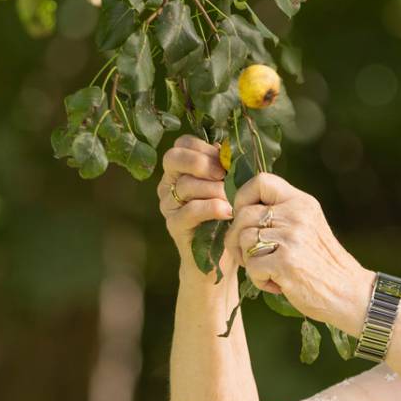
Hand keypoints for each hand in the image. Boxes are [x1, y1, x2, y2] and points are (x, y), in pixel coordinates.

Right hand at [156, 135, 231, 272]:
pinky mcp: (174, 225)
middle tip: (223, 175)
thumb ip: (226, 167)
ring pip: (185, 185)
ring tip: (232, 199)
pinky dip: (210, 208)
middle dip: (201, 163)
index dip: (203, 148)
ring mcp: (169, 205)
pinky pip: (189, 210)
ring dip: (213, 189)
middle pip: (173, 158)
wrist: (223, 256)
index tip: (224, 161)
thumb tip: (227, 149)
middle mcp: (169, 184)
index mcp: (181, 170)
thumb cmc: (228, 216)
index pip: (182, 144)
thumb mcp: (231, 187)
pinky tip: (227, 211)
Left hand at [225, 172, 370, 327]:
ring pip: (244, 241)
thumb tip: (239, 212)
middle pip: (244, 215)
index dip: (242, 198)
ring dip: (249, 262)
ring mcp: (291, 238)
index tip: (243, 217)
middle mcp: (297, 215)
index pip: (261, 181)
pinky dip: (259, 280)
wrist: (349, 293)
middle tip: (251, 256)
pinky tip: (277, 283)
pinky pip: (251, 266)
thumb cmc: (323, 264)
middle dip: (237, 239)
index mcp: (302, 203)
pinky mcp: (285, 262)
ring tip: (271, 271)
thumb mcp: (309, 227)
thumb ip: (282, 214)